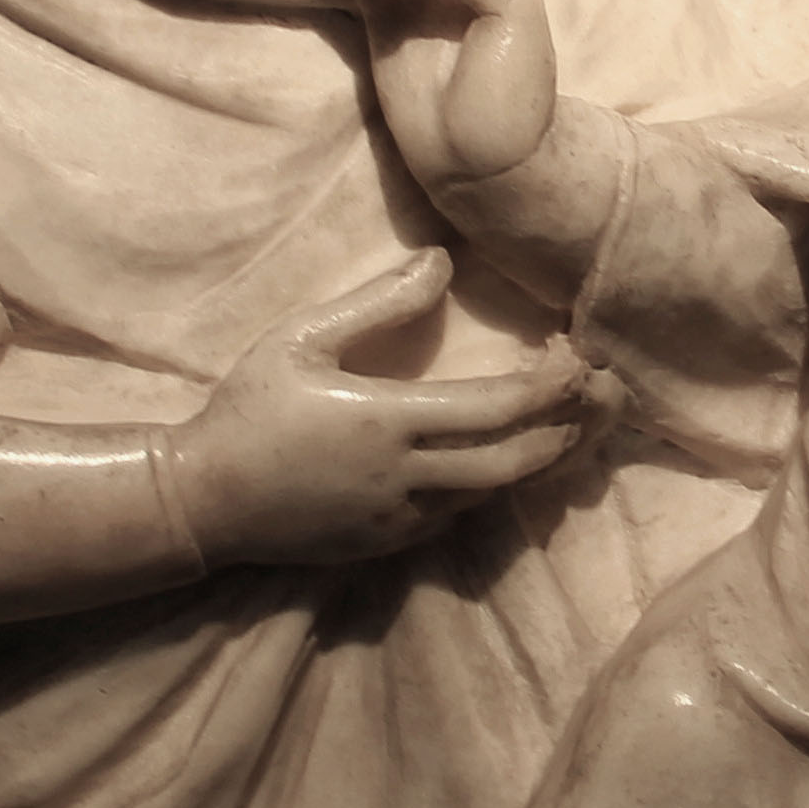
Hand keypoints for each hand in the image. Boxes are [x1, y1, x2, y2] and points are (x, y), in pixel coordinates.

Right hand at [163, 251, 620, 566]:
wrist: (203, 499)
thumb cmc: (247, 408)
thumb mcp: (300, 339)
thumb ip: (378, 302)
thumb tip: (442, 262)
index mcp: (388, 421)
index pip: (499, 408)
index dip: (551, 384)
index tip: (577, 353)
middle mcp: (407, 478)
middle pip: (518, 461)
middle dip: (571, 427)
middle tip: (606, 393)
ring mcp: (401, 519)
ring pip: (498, 494)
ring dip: (545, 458)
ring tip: (581, 422)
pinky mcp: (390, 545)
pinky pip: (463, 515)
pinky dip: (500, 485)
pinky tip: (517, 458)